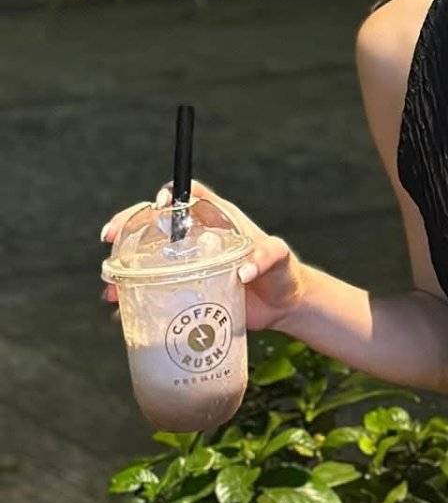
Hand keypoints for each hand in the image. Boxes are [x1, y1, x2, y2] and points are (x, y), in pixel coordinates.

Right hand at [99, 176, 307, 334]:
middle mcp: (198, 237)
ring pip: (147, 255)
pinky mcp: (185, 289)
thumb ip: (267, 257)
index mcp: (218, 220)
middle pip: (156, 221)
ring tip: (110, 286)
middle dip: (129, 224)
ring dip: (124, 267)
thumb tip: (244, 270)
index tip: (155, 206)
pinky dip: (133, 295)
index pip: (189, 195)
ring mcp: (188, 263)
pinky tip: (120, 308)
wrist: (283, 304)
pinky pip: (152, 287)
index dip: (170, 194)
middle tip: (110, 238)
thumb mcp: (279, 258)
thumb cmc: (283, 273)